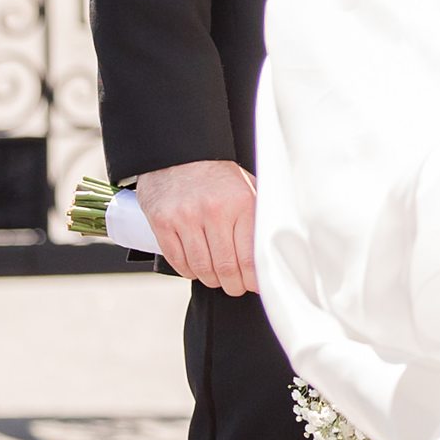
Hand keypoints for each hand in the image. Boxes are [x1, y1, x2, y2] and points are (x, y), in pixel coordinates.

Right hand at [135, 159, 257, 295]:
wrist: (180, 153)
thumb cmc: (218, 176)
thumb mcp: (247, 188)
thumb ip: (260, 217)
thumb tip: (276, 251)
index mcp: (240, 203)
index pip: (250, 257)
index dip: (253, 280)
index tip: (253, 285)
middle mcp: (213, 211)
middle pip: (226, 268)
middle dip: (233, 285)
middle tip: (235, 286)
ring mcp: (185, 217)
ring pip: (202, 268)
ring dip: (211, 280)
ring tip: (217, 278)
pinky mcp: (163, 221)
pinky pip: (178, 260)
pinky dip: (189, 271)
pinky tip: (196, 268)